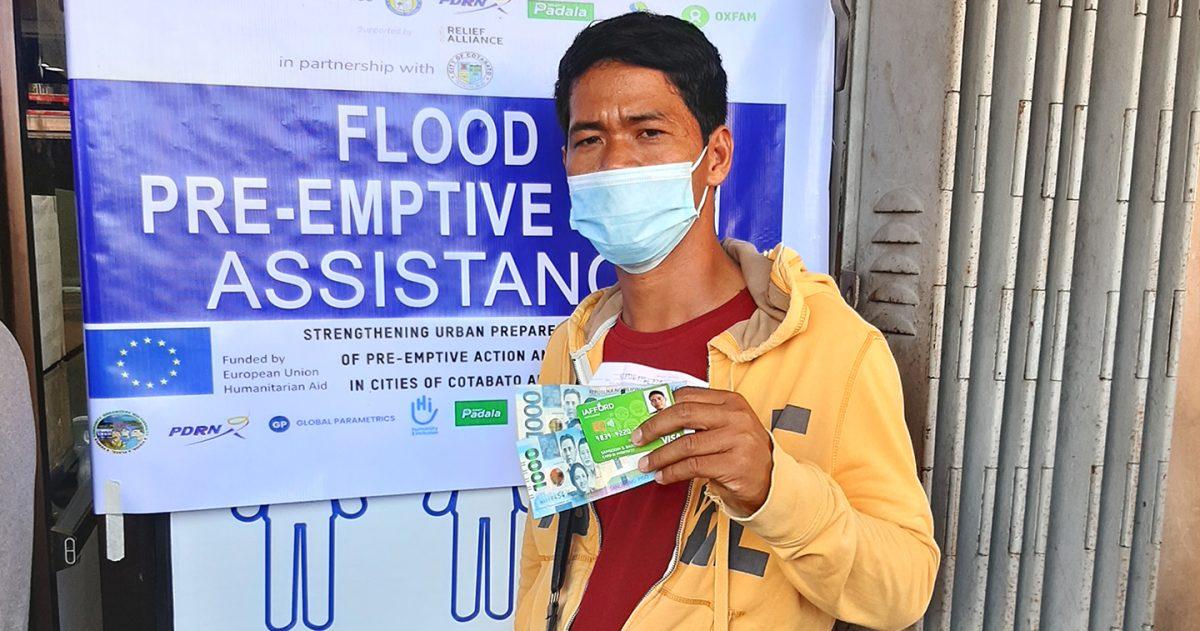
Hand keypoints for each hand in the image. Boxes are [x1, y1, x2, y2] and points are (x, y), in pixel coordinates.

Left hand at [632, 387, 772, 516]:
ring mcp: (737, 440)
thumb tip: (656, 422)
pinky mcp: (734, 465)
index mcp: (731, 401)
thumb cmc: (741, 452)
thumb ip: (699, 420)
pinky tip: (662, 476)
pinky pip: (693, 467)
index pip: (688, 395)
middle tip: (637, 439)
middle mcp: (736, 417)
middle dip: (654, 427)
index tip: (643, 418)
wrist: (772, 482)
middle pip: (684, 414)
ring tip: (646, 463)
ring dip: (660, 456)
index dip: (661, 406)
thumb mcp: (726, 427)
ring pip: (686, 444)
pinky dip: (672, 472)